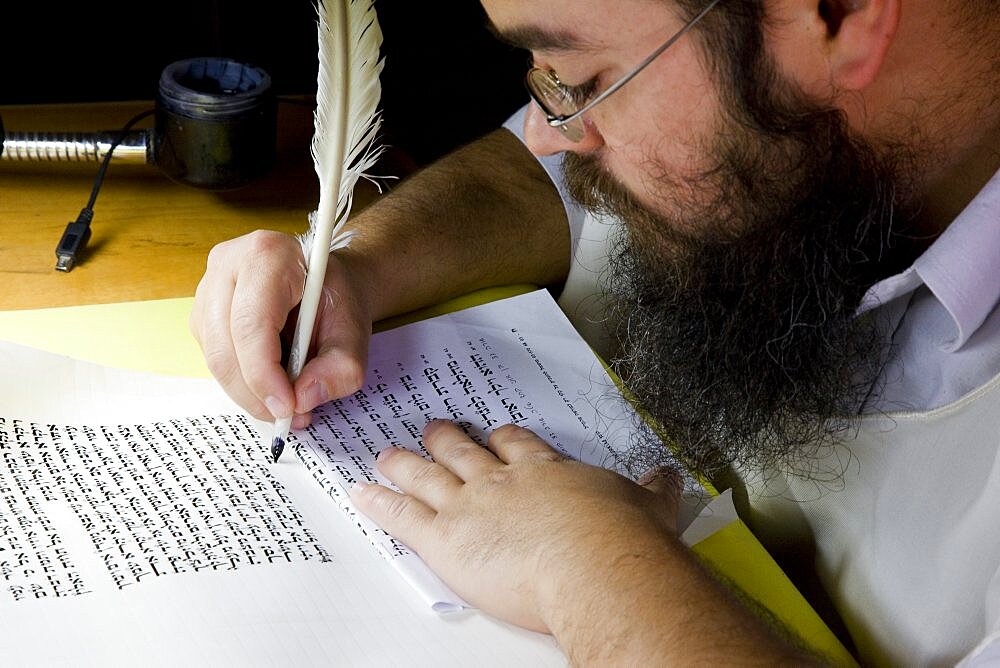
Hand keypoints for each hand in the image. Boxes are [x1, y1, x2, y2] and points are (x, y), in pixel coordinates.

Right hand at [189, 230, 372, 426]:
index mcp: (268, 255)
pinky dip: (241, 382)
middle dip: (254, 393)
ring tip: (286, 403)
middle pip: (225, 346)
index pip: (251, 324)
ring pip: (214, 358)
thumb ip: (340, 367)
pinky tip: (270, 383)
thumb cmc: (336, 300)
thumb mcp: (355, 332)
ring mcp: (208, 287)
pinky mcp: (203, 312)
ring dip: (247, 392)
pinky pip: (213, 359)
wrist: (325, 283)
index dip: (264, 374)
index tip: (287, 407)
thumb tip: (303, 398)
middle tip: (287, 416)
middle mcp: (228, 263)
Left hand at [349, 420, 681, 633]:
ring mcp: (470, 506)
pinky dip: (379, 503)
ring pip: (426, 475)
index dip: (500, 439)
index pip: (515, 444)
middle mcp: (502, 481)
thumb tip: (668, 478)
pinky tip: (361, 494)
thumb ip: (654, 491)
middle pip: (463, 450)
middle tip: (431, 428)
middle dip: (444, 439)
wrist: (598, 565)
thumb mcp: (650, 508)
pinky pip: (403, 516)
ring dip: (403, 462)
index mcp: (545, 471)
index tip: (493, 434)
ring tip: (385, 453)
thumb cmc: (622, 541)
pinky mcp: (446, 539)